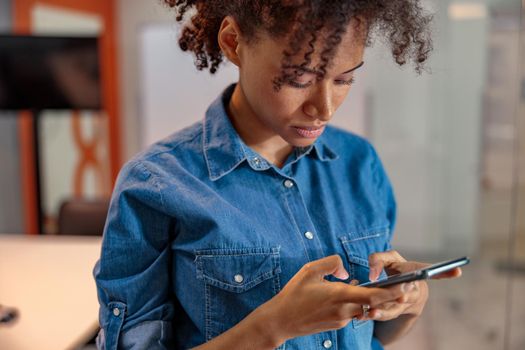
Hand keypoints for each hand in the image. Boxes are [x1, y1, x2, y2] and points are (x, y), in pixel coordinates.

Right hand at [255, 255, 409, 345]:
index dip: (390, 292)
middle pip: (373, 304)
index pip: (371, 296)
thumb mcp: (310, 270)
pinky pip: (352, 312)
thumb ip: (331, 263)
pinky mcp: (336, 325)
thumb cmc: (294, 294)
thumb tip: (345, 270)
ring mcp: (341, 319)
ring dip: (369, 300)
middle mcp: (343, 310)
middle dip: (388, 297)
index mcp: (339, 295)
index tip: (404, 287)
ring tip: (372, 288)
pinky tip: (345, 294)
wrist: (282, 320)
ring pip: (362, 308)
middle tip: (403, 288)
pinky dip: (355, 304)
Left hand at [361, 250, 461, 321]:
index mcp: (418, 273)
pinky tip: (367, 315)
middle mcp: (414, 291)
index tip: (458, 270)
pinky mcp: (394, 312)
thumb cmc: (395, 269)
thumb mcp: (388, 258)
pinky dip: (377, 315)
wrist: (397, 288)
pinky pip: (386, 315)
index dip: (445, 272)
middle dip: (405, 295)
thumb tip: (372, 275)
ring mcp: (405, 304)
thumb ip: (378, 259)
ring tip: (373, 310)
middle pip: (410, 294)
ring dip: (386, 310)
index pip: (433, 272)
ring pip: (397, 308)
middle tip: (401, 295)